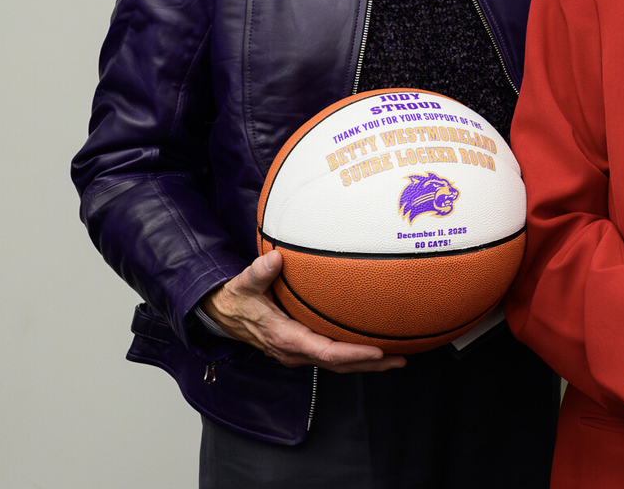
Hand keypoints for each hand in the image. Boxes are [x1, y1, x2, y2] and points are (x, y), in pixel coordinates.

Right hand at [199, 250, 404, 371]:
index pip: (324, 351)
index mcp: (285, 337)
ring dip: (367, 364)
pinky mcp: (302, 349)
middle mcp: (294, 351)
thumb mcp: (243, 284)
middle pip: (338, 363)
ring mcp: (299, 353)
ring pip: (337, 364)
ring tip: (398, 358)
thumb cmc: (238, 299)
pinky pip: (332, 357)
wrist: (223, 315)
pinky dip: (355, 357)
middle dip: (370, 364)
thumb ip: (258, 272)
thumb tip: (275, 259)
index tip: (377, 351)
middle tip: (400, 358)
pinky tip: (375, 350)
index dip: (352, 353)